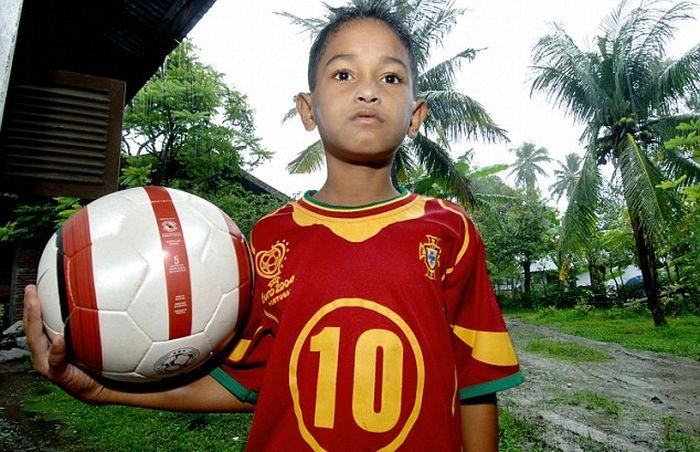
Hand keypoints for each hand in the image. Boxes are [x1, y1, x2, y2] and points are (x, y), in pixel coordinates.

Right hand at [23, 285, 105, 402]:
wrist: (103, 385)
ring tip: (36, 304)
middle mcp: (45, 350)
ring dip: (35, 320)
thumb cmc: (98, 359)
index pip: (38, 319)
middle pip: (32, 326)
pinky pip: (55, 360)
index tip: (35, 285)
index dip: (34, 303)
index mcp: (51, 340)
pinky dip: (57, 349)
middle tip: (32, 289)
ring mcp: (48, 362)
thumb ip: (93, 319)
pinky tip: (59, 339)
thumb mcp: (93, 336)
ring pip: (36, 339)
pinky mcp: (58, 373)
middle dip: (30, 307)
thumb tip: (108, 294)